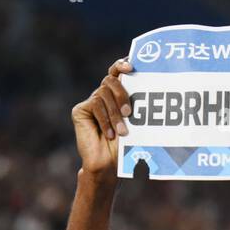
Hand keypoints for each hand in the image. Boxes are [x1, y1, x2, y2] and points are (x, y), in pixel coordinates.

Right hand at [71, 59, 132, 175]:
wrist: (108, 165)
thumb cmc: (126, 146)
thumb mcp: (135, 122)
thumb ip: (136, 103)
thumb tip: (149, 86)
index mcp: (117, 95)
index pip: (117, 72)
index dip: (121, 64)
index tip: (131, 65)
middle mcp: (103, 96)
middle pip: (111, 80)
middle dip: (122, 94)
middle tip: (130, 112)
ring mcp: (91, 103)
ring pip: (103, 93)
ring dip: (115, 114)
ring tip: (123, 132)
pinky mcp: (80, 110)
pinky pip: (94, 105)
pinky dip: (104, 120)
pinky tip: (109, 134)